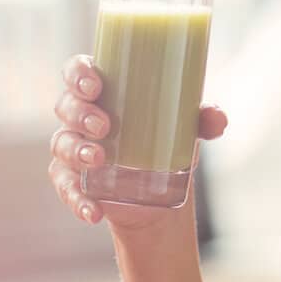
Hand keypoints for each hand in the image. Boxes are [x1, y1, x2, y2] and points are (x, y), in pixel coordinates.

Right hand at [48, 54, 227, 230]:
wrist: (160, 194)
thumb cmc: (166, 141)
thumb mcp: (186, 128)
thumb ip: (203, 119)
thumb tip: (218, 119)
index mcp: (105, 91)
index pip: (78, 71)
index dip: (78, 73)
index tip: (95, 85)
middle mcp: (81, 116)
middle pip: (66, 105)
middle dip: (81, 113)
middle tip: (104, 125)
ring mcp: (74, 149)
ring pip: (62, 144)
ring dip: (77, 151)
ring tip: (99, 159)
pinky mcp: (74, 181)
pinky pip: (66, 187)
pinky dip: (77, 200)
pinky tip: (93, 211)